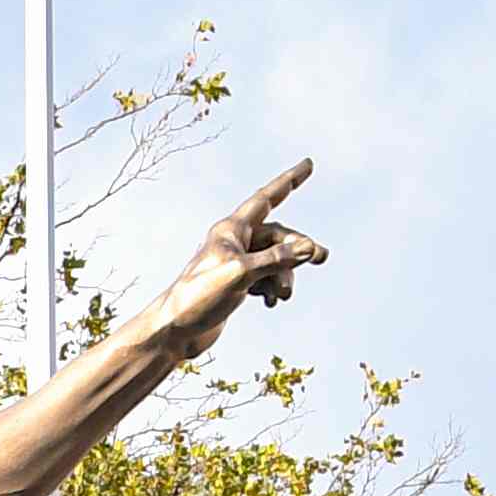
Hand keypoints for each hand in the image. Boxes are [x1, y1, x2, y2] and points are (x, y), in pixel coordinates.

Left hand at [183, 160, 329, 312]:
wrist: (175, 331)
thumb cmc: (199, 298)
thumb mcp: (241, 275)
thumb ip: (276, 260)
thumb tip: (308, 247)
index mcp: (231, 230)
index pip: (266, 199)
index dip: (289, 181)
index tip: (308, 164)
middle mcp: (234, 243)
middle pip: (278, 236)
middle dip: (297, 249)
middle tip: (321, 258)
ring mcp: (236, 264)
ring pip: (274, 260)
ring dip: (285, 275)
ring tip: (283, 295)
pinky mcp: (236, 285)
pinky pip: (265, 278)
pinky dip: (272, 288)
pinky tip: (271, 302)